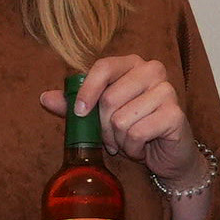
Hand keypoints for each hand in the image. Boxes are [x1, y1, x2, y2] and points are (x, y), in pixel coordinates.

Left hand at [34, 53, 205, 201]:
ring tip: (129, 141)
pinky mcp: (175, 114)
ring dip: (119, 140)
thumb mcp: (100, 116)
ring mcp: (167, 91)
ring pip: (121, 119)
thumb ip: (75, 105)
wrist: (168, 155)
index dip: (88, 91)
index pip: (104, 67)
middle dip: (104, 127)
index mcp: (133, 64)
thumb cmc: (133, 129)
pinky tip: (142, 147)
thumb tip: (44, 97)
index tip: (80, 113)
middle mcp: (152, 71)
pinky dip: (133, 148)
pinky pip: (137, 133)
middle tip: (112, 137)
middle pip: (109, 98)